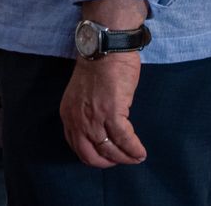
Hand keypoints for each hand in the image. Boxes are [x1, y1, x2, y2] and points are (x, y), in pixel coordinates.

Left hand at [60, 52, 147, 167]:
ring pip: (109, 151)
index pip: (77, 146)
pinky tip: (141, 152)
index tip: (107, 156)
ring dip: (125, 158)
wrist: (105, 48)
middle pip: (90, 155)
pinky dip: (134, 149)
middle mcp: (77, 120)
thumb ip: (85, 112)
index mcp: (68, 114)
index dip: (94, 155)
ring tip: (136, 157)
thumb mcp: (81, 94)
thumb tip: (100, 129)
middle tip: (121, 160)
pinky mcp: (112, 113)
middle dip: (108, 162)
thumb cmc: (97, 65)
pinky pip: (125, 140)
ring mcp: (94, 118)